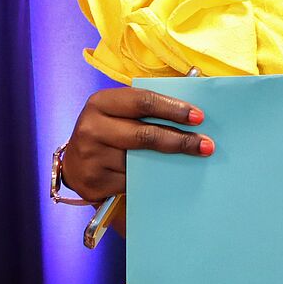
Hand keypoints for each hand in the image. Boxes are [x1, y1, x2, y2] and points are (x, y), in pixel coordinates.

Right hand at [60, 87, 212, 201]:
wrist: (75, 162)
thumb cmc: (108, 129)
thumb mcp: (120, 110)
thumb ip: (148, 106)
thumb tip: (192, 101)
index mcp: (101, 102)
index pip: (143, 102)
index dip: (174, 109)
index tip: (198, 117)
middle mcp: (91, 128)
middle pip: (145, 135)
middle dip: (181, 140)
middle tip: (207, 145)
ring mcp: (90, 157)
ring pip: (140, 162)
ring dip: (170, 163)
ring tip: (194, 160)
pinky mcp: (94, 182)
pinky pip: (132, 182)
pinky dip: (152, 179)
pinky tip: (167, 176)